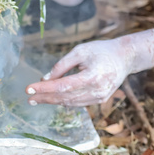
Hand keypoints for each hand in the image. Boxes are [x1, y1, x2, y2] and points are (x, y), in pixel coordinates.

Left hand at [25, 29, 153, 106]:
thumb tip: (45, 79)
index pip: (63, 86)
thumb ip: (62, 65)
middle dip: (45, 97)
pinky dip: (64, 101)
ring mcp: (99, 98)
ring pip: (70, 103)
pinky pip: (78, 103)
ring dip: (52, 101)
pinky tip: (52, 98)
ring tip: (36, 98)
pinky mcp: (100, 100)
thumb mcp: (80, 51)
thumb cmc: (101, 50)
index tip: (29, 88)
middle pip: (65, 98)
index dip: (44, 89)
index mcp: (92, 76)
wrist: (124, 58)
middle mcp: (96, 91)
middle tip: (29, 97)